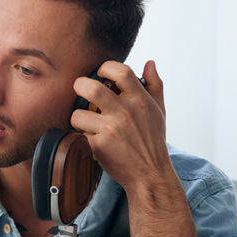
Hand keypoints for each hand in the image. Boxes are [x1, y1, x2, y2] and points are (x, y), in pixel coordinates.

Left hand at [69, 60, 170, 193]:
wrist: (149, 173)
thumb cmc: (153, 141)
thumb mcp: (158, 111)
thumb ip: (154, 85)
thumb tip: (149, 63)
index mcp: (140, 100)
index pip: (121, 72)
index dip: (106, 68)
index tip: (101, 74)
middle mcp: (125, 113)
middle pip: (92, 88)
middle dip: (79, 86)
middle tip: (80, 90)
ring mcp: (111, 130)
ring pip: (79, 113)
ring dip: (77, 117)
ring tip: (84, 121)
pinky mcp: (99, 146)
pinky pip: (79, 134)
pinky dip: (81, 135)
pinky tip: (90, 139)